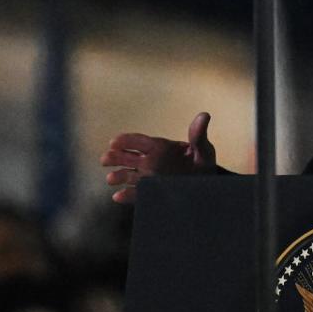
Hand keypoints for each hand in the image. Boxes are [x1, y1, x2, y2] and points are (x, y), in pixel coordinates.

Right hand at [101, 112, 217, 203]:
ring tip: (110, 179)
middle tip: (105, 159)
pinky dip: (127, 195)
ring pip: (128, 175)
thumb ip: (198, 135)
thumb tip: (204, 115)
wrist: (207, 186)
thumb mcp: (203, 150)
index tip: (114, 142)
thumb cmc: (202, 164)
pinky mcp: (151, 193)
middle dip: (114, 158)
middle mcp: (151, 162)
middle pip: (127, 158)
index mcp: (160, 148)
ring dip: (118, 176)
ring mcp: (149, 178)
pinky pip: (136, 194)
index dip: (126, 141)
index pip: (139, 142)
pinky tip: (118, 196)